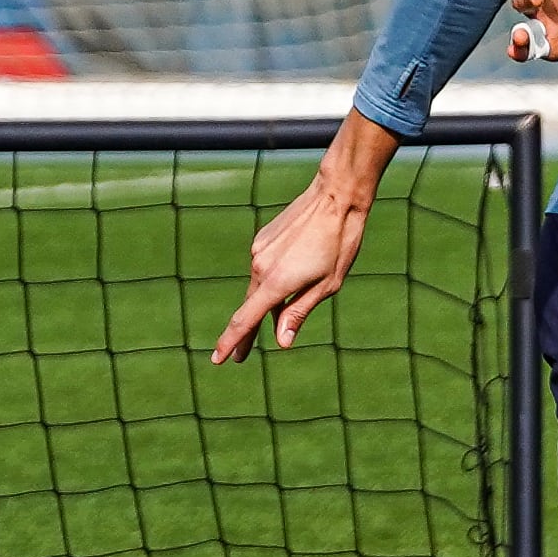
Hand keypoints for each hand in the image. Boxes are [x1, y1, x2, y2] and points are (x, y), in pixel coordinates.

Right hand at [211, 118, 401, 362]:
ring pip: (259, 287)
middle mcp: (260, 266)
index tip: (218, 360)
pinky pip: (264, 269)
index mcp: (276, 283)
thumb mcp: (327, 286)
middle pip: (251, 307)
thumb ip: (300, 312)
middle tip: (242, 357)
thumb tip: (281, 342)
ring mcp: (259, 251)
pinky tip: (295, 274)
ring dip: (267, 303)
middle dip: (247, 332)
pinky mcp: (263, 239)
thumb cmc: (340, 243)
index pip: (245, 320)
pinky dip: (273, 280)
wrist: (336, 196)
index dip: (231, 342)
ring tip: (287, 311)